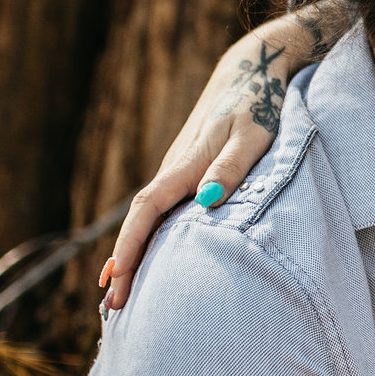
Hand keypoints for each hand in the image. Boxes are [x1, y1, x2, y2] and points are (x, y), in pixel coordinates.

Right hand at [99, 0, 348, 307]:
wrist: (255, 68)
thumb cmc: (261, 103)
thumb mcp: (254, 134)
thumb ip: (232, 167)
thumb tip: (206, 202)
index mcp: (187, 163)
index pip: (148, 210)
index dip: (130, 246)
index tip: (118, 279)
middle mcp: (176, 167)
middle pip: (141, 221)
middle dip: (125, 262)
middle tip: (113, 306)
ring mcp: (180, 167)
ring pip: (149, 216)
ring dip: (133, 252)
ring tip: (122, 294)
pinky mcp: (188, 168)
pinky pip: (162, 208)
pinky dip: (149, 234)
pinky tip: (148, 255)